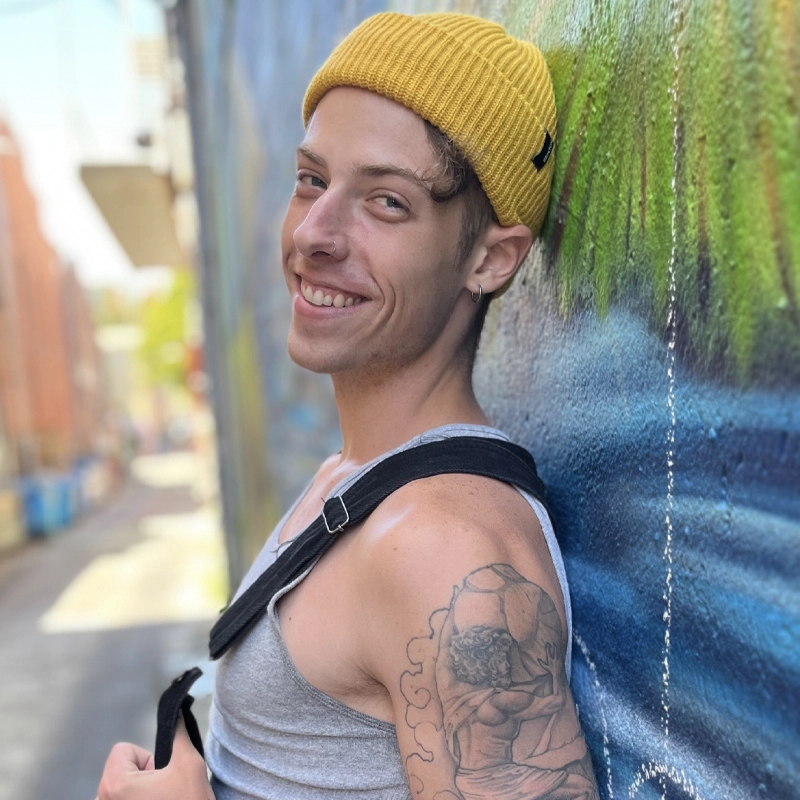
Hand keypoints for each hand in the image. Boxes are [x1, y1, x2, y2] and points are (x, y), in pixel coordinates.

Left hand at [96, 715, 213, 799]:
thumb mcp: (189, 763)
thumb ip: (178, 734)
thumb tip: (177, 712)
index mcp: (114, 784)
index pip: (122, 750)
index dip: (146, 758)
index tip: (160, 776)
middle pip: (118, 771)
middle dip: (140, 777)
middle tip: (161, 793)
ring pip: (118, 790)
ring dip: (136, 794)